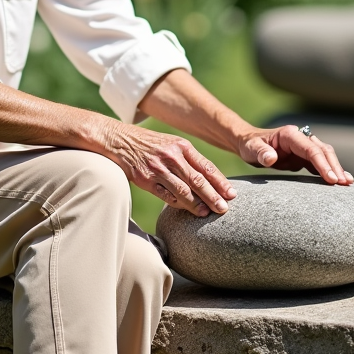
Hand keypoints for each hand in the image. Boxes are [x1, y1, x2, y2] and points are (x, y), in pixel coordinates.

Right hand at [101, 122, 236, 216]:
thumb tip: (210, 179)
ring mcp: (159, 168)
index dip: (221, 182)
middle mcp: (172, 156)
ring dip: (197, 204)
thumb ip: (189, 159)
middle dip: (214, 196)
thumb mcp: (172, 144)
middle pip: (198, 180)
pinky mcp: (146, 179)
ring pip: (183, 190)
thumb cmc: (150, 145)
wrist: (120, 140)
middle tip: (225, 209)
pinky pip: (166, 195)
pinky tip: (187, 210)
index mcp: (182, 146)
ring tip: (208, 213)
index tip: (232, 194)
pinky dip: (178, 204)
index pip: (207, 167)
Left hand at [237, 125, 353, 184]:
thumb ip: (260, 153)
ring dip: (336, 168)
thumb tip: (271, 158)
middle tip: (343, 183)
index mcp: (290, 135)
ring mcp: (303, 146)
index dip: (322, 163)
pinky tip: (340, 181)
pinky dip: (330, 170)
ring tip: (347, 184)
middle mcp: (300, 138)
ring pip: (325, 155)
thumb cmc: (249, 146)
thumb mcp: (250, 149)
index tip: (331, 178)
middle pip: (323, 150)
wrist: (248, 143)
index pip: (311, 149)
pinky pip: (320, 162)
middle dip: (334, 166)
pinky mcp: (303, 156)